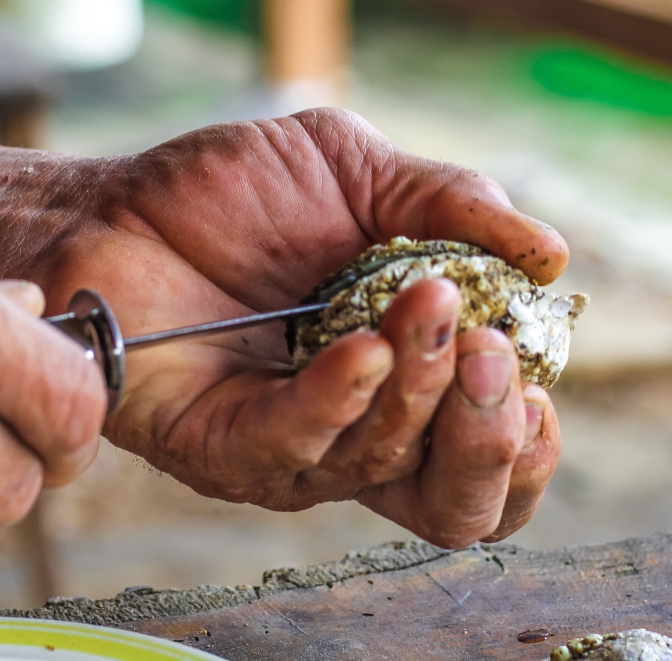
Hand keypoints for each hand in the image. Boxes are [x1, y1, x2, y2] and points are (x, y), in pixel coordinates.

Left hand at [35, 108, 565, 546]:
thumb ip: (452, 206)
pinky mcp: (223, 449)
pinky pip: (297, 446)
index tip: (535, 369)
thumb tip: (552, 257)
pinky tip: (362, 344)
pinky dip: (341, 397)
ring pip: (384, 466)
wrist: (119, 202)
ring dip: (420, 387)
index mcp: (404, 374)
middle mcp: (357, 428)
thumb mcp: (358, 172)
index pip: (489, 449)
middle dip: (489, 435)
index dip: (527, 435)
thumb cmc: (234, 194)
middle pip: (456, 499)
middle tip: (488, 351)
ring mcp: (292, 446)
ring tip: (422, 303)